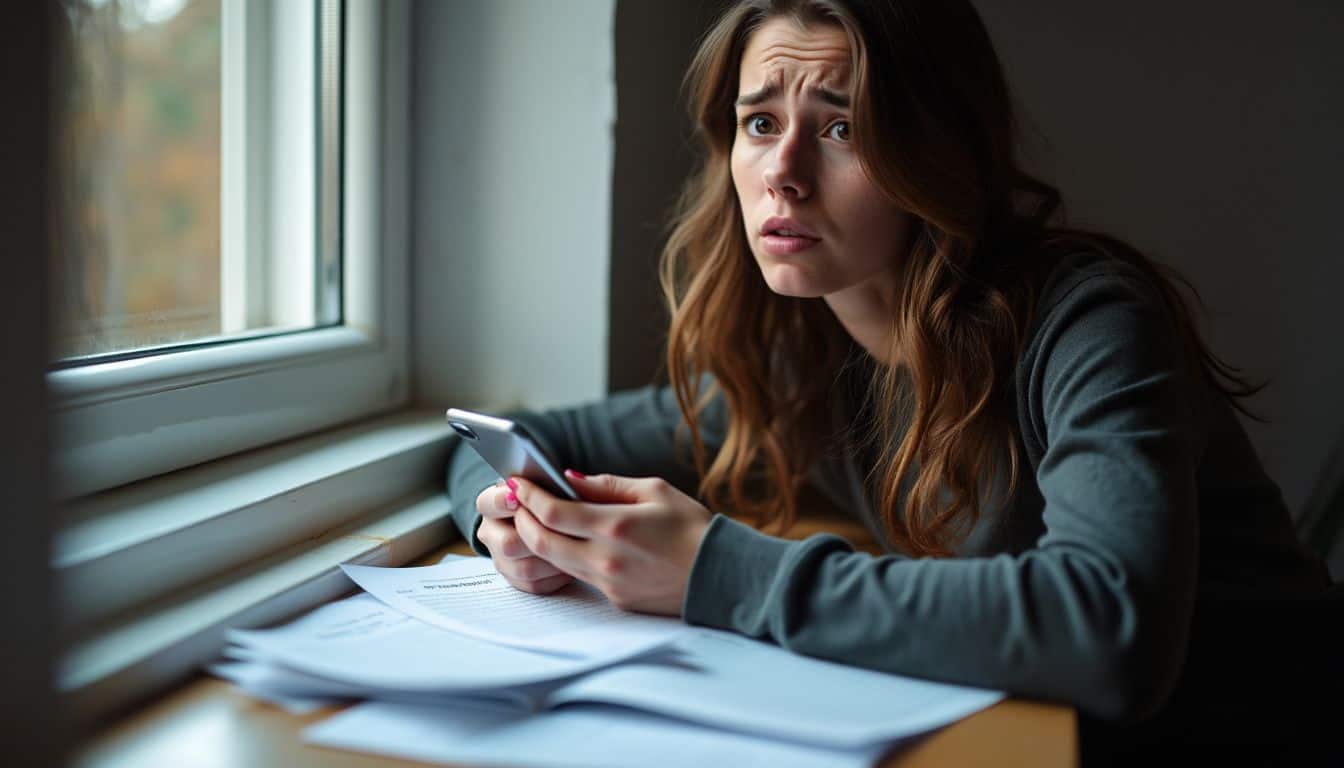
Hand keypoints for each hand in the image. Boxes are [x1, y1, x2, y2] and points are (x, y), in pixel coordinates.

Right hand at [475, 481, 574, 594]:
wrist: (547, 519)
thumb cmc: (550, 495)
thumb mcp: (551, 482)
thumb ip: (554, 481)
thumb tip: (571, 479)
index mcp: (492, 503)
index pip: (487, 503)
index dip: (501, 503)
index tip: (517, 499)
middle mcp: (491, 532)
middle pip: (507, 544)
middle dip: (539, 540)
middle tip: (566, 533)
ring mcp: (501, 558)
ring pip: (524, 568)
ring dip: (552, 561)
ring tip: (577, 550)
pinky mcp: (515, 579)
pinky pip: (534, 585)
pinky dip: (556, 577)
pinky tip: (572, 565)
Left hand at [510, 470, 711, 615]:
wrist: (721, 575)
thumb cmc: (692, 527)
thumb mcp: (655, 491)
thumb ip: (608, 485)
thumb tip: (569, 477)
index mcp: (615, 526)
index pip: (554, 512)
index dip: (530, 496)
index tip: (518, 482)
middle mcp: (606, 558)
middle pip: (542, 541)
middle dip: (523, 520)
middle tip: (516, 502)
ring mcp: (608, 583)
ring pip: (555, 561)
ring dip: (539, 539)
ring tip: (534, 518)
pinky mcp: (614, 599)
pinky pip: (579, 575)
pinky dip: (565, 556)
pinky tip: (567, 541)